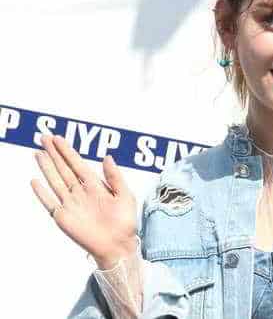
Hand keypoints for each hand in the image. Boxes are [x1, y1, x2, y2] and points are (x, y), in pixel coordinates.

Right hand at [30, 134, 137, 268]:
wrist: (119, 245)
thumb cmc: (125, 222)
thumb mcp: (125, 195)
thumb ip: (115, 177)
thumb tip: (107, 157)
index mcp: (95, 186)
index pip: (78, 164)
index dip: (68, 151)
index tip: (58, 139)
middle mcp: (80, 193)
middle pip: (64, 169)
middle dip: (54, 154)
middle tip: (44, 138)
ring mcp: (71, 204)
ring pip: (56, 181)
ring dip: (47, 168)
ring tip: (38, 153)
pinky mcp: (64, 217)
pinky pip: (50, 203)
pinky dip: (42, 193)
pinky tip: (36, 181)